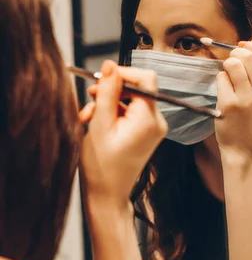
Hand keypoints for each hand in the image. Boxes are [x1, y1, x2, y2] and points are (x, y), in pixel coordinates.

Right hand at [79, 60, 166, 207]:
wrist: (108, 194)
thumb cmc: (102, 166)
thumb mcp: (99, 124)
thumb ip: (106, 92)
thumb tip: (110, 65)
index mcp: (149, 119)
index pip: (146, 78)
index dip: (124, 72)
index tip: (103, 77)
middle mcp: (156, 121)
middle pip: (137, 88)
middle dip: (110, 90)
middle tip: (89, 97)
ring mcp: (152, 127)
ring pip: (130, 99)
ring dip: (107, 103)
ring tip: (88, 117)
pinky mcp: (146, 132)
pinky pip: (130, 112)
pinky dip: (112, 113)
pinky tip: (96, 124)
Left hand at [215, 35, 251, 160]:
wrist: (245, 148)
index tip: (244, 47)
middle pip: (248, 55)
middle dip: (235, 54)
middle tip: (232, 65)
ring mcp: (248, 98)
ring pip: (232, 64)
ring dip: (226, 67)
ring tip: (229, 78)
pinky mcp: (230, 104)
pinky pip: (221, 78)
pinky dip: (220, 81)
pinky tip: (225, 93)